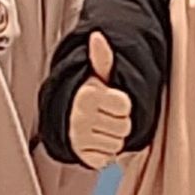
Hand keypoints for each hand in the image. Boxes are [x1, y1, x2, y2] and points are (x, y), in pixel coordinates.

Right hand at [68, 32, 134, 164]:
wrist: (69, 120)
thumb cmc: (91, 97)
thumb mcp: (98, 76)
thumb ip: (103, 58)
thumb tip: (97, 36)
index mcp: (87, 94)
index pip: (125, 105)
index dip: (123, 104)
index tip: (111, 101)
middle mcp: (80, 116)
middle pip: (124, 126)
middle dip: (120, 122)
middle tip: (106, 116)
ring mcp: (79, 138)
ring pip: (117, 143)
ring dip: (113, 137)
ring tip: (101, 128)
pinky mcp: (81, 156)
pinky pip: (108, 158)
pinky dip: (105, 153)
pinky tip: (97, 141)